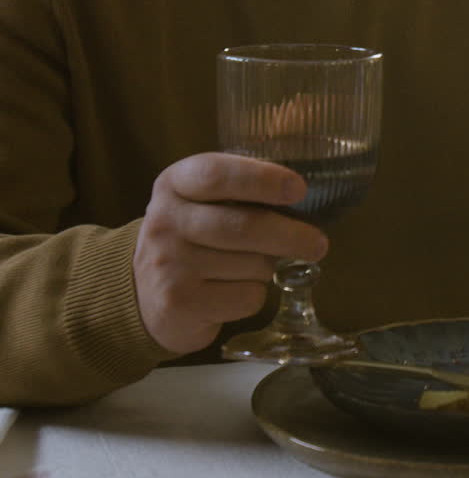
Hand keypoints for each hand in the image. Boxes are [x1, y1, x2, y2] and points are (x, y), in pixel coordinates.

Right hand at [133, 152, 327, 354]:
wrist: (141, 293)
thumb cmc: (189, 237)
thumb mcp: (198, 201)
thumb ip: (237, 190)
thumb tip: (301, 194)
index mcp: (174, 183)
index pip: (217, 174)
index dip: (261, 179)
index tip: (298, 189)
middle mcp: (165, 220)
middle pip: (243, 225)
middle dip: (290, 235)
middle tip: (319, 243)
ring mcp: (169, 264)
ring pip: (250, 265)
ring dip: (268, 267)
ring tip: (256, 266)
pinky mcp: (179, 303)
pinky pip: (245, 297)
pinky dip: (256, 295)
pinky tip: (236, 291)